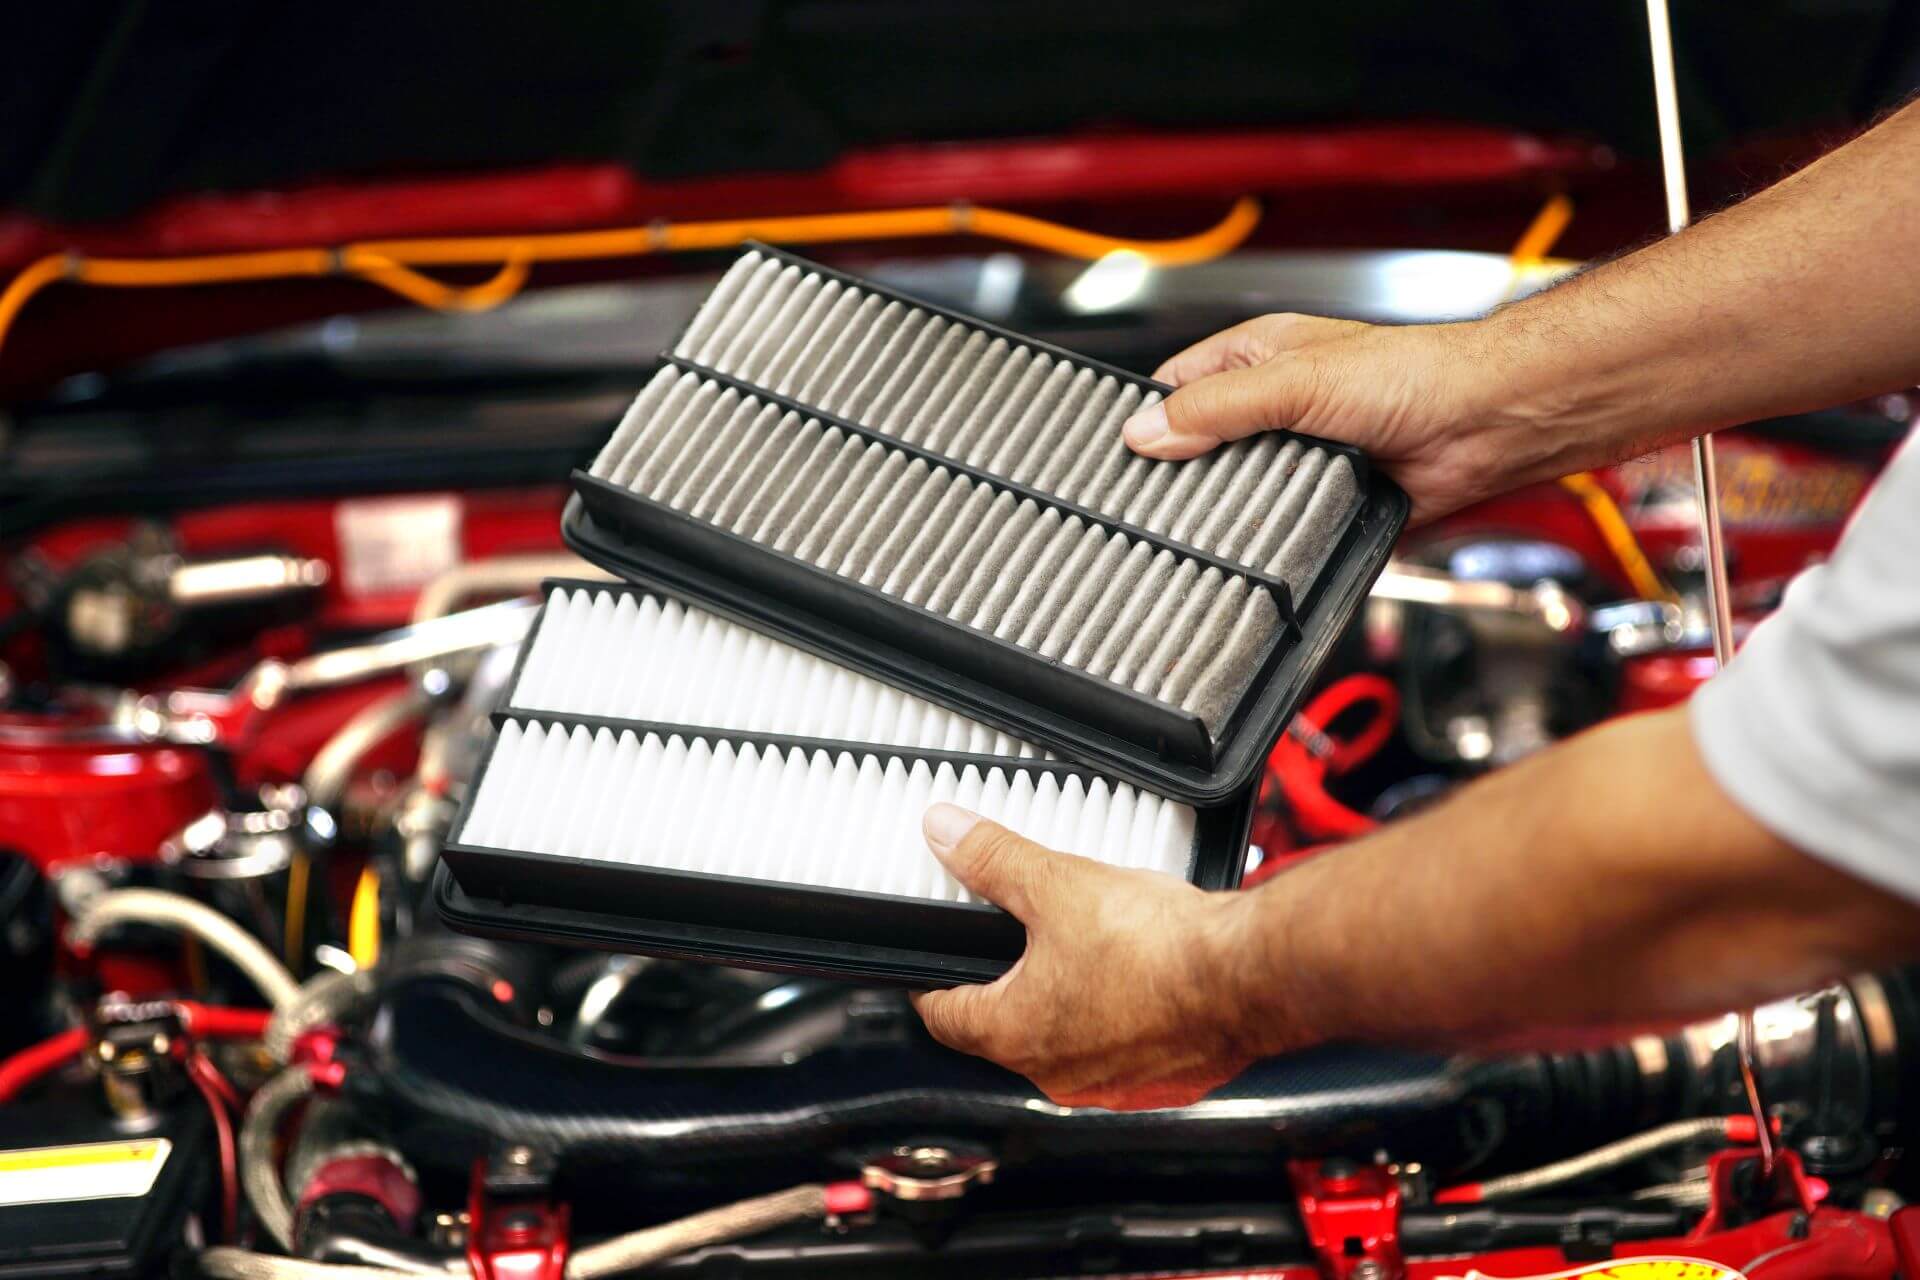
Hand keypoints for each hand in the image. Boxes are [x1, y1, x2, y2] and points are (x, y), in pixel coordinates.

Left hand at [910, 803, 1280, 1109]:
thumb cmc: (1159, 947)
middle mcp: (1059, 1074)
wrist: (1247, 975)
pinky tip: (1140, 978)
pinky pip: (1125, 1050)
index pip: (945, 1016)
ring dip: (1068, 1003)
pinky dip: (1122, 1019)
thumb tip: (947, 834)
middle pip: (1007, 1030)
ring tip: (1086, 949)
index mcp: (1016, 1033)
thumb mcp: (1057, 883)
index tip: (934, 966)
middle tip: (1014, 941)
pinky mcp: (1165, 1080)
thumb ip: (992, 859)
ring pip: (1069, 1041)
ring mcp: (1114, 1083)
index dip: (932, 984)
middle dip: (1006, 985)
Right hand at [1121, 313, 1517, 524]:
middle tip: (1155, 500)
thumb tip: (1146, 433)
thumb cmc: (1412, 375)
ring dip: (1232, 506)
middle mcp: (1275, 403)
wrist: (1483, 425)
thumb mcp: (1293, 382)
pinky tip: (1259, 540)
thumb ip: (1216, 408)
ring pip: (1240, 489)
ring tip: (1206, 523)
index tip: (1119, 454)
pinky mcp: (1326, 496)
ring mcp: (1300, 452)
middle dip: (1184, 472)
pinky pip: (1281, 522)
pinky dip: (1271, 533)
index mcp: (1258, 357)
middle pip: (1202, 445)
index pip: (1178, 386)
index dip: (1147, 417)